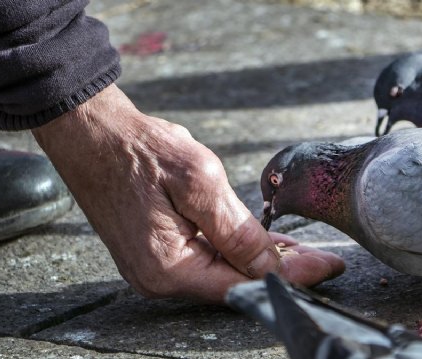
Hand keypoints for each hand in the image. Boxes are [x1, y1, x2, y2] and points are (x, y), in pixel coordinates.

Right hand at [31, 84, 344, 301]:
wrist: (94, 135)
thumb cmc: (140, 149)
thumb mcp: (198, 181)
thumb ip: (236, 230)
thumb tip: (268, 266)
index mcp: (168, 266)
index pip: (242, 284)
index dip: (290, 278)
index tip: (327, 266)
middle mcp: (159, 278)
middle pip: (233, 283)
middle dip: (279, 271)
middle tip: (320, 259)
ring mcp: (154, 268)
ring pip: (220, 272)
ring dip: (258, 261)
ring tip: (297, 251)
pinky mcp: (154, 254)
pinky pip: (203, 260)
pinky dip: (234, 251)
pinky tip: (259, 243)